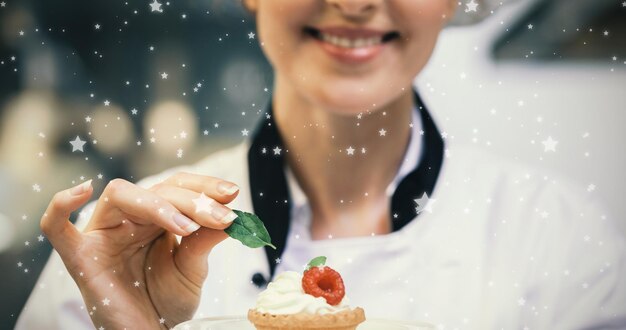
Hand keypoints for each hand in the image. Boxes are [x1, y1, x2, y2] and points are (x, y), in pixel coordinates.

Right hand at [40, 173, 239, 328]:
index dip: (203, 186)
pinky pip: (57, 228)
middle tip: (222, 217)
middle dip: (191, 200)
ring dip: (158, 204)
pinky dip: (61, 206)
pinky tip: (82, 191)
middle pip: (156, 188)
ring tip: (187, 226)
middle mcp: (128, 220)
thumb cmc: (166, 301)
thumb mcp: (192, 267)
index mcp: (155, 217)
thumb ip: (205, 240)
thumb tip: (231, 215)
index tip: (232, 194)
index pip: (176, 185)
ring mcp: (102, 235)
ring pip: (121, 195)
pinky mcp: (80, 258)